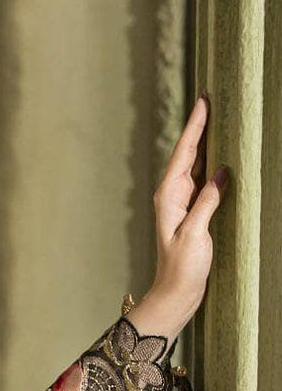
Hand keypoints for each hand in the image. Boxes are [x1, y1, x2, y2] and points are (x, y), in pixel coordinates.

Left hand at [143, 93, 229, 335]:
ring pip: (196, 164)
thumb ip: (207, 202)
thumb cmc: (181, 268)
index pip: (184, 152)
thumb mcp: (195, 234)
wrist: (176, 293)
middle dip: (199, 126)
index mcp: (169, 195)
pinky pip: (203, 180)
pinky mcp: (192, 213)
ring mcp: (182, 203)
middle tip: (210, 98)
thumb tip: (221, 173)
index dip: (195, 126)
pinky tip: (220, 154)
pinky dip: (211, 163)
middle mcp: (173, 195)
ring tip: (217, 118)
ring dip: (205, 142)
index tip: (203, 101)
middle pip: (188, 153)